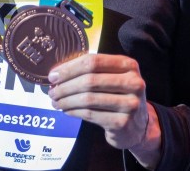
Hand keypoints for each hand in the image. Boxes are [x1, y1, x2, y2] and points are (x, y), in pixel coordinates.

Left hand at [48, 53, 161, 168]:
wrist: (137, 126)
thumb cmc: (118, 96)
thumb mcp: (111, 78)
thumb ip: (90, 71)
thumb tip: (56, 73)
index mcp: (128, 65)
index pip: (93, 61)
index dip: (69, 68)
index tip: (53, 75)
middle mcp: (134, 82)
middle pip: (89, 80)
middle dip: (65, 86)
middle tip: (51, 91)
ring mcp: (130, 104)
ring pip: (88, 99)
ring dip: (66, 100)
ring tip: (56, 102)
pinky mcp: (123, 123)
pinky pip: (91, 114)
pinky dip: (74, 112)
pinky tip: (66, 111)